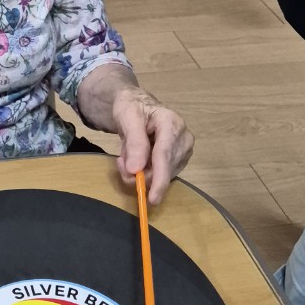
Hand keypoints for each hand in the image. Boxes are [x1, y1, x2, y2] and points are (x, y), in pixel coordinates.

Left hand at [109, 85, 193, 205]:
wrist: (137, 105)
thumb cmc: (132, 107)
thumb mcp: (127, 118)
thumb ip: (134, 143)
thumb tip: (136, 170)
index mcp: (172, 123)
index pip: (165, 156)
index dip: (159, 179)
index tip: (151, 199)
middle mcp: (184, 138)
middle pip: (163, 169)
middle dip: (139, 173)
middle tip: (120, 161)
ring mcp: (183, 150)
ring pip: (161, 176)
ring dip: (141, 173)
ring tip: (128, 155)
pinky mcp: (178, 160)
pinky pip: (161, 176)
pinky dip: (146, 173)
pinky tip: (138, 160)